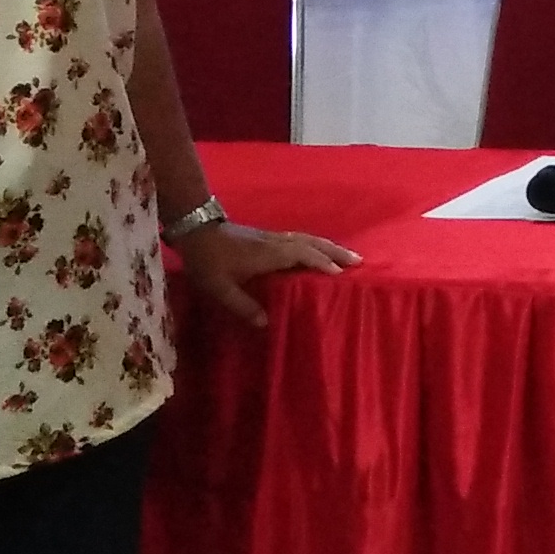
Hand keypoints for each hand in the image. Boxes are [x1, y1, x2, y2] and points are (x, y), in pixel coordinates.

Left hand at [172, 220, 361, 328]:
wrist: (196, 230)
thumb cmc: (208, 261)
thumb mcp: (219, 288)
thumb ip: (242, 305)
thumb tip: (266, 323)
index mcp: (268, 254)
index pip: (301, 254)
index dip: (319, 262)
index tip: (338, 272)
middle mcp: (275, 243)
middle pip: (311, 243)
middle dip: (335, 251)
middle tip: (358, 260)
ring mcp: (273, 237)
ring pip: (307, 238)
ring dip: (328, 246)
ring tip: (347, 256)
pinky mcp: (268, 237)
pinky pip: (300, 239)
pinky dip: (315, 245)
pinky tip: (319, 251)